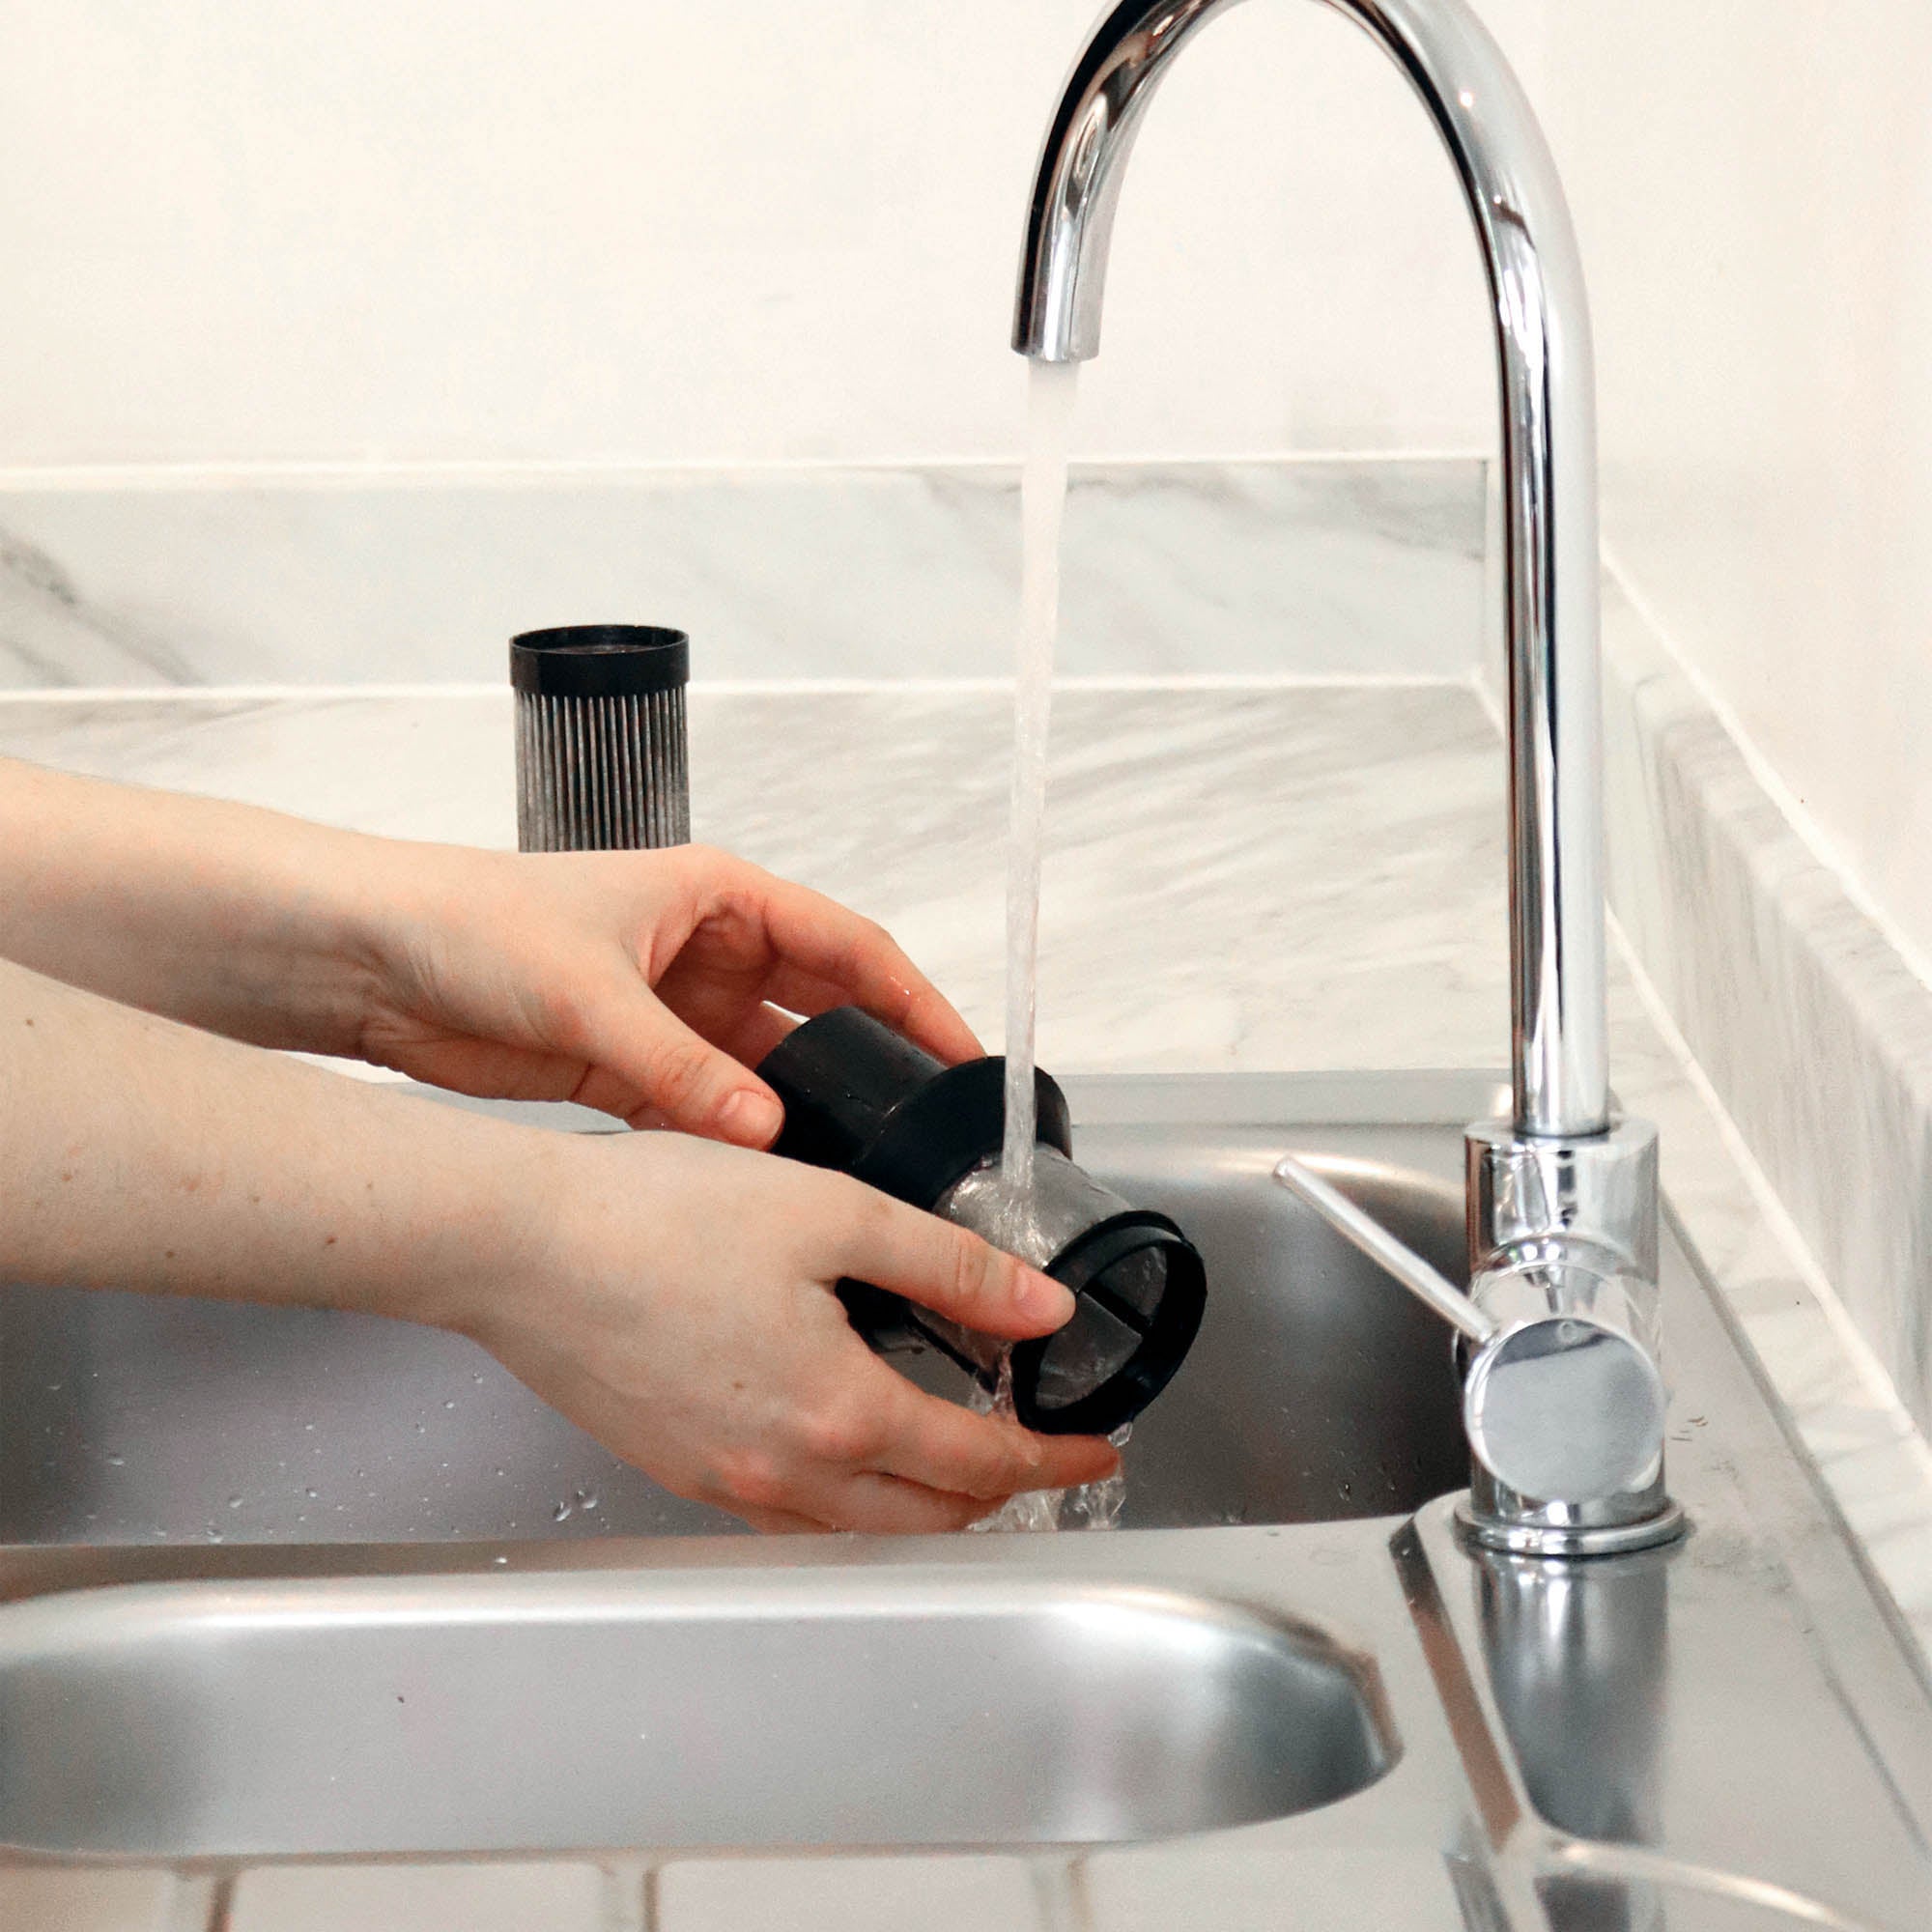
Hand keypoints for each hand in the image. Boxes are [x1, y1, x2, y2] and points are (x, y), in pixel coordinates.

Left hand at [355, 841, 977, 1145]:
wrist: (370, 960)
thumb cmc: (469, 922)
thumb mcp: (588, 989)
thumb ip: (679, 1067)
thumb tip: (764, 1128)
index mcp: (720, 898)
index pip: (849, 946)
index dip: (913, 1000)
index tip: (962, 1056)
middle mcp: (708, 953)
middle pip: (821, 1014)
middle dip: (870, 1067)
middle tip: (923, 1131)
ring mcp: (674, 1014)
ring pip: (767, 1072)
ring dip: (802, 1115)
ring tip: (858, 1171)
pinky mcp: (634, 1067)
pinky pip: (710, 1111)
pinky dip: (738, 1146)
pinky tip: (769, 1184)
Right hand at [461, 1132, 1120, 1531]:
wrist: (514, 1246)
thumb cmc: (651, 1219)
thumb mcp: (831, 1212)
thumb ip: (949, 1265)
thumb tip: (1038, 1306)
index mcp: (835, 1413)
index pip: (978, 1465)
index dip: (1051, 1458)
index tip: (1092, 1445)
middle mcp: (780, 1471)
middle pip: (924, 1515)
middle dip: (997, 1492)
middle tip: (1036, 1449)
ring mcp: (722, 1480)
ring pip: (856, 1521)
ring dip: (922, 1496)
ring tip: (952, 1440)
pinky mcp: (675, 1465)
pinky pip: (789, 1507)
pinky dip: (847, 1489)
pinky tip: (843, 1430)